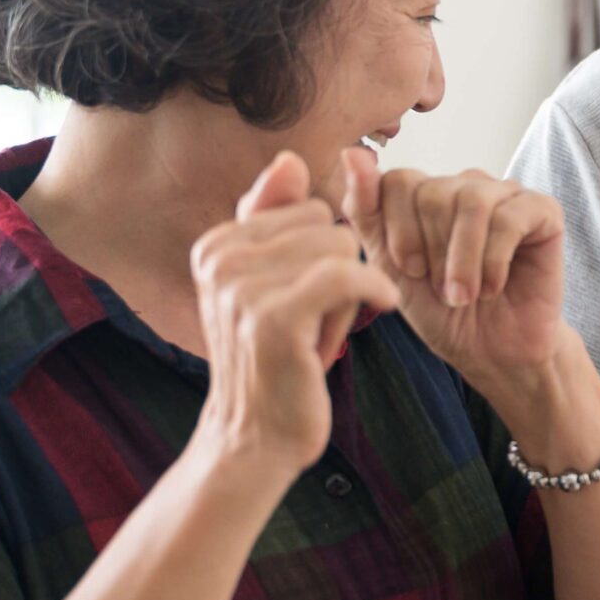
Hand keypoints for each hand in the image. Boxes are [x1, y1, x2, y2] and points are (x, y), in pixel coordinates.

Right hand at [190, 152, 401, 471]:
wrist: (255, 440)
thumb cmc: (273, 363)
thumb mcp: (270, 285)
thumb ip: (275, 222)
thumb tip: (290, 159)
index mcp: (215, 245)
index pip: (307, 209)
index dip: (322, 254)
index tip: (305, 298)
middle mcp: (219, 259)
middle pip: (327, 224)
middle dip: (339, 270)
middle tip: (319, 320)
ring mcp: (241, 289)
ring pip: (342, 248)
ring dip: (351, 294)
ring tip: (324, 332)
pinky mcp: (274, 318)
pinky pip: (348, 275)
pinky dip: (375, 290)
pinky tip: (383, 307)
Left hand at [339, 146, 565, 383]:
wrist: (493, 353)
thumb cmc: (442, 312)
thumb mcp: (389, 267)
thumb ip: (366, 210)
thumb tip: (352, 153)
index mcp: (427, 194)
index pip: (398, 180)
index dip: (399, 231)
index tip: (410, 271)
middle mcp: (465, 185)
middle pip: (433, 192)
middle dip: (432, 251)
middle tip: (443, 289)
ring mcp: (506, 194)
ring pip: (472, 202)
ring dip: (462, 260)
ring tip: (464, 295)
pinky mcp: (543, 211)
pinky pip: (510, 218)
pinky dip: (494, 261)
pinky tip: (494, 286)